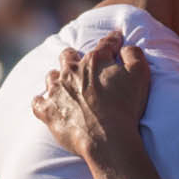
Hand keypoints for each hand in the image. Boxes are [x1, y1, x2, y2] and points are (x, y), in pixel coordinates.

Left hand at [31, 30, 151, 158]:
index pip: (105, 45)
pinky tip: (45, 103)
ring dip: (57, 78)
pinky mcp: (48, 111)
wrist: (107, 139)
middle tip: (79, 62)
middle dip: (74, 56)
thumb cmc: (125, 107)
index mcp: (95, 61)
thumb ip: (134, 54)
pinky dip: (41, 101)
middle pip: (68, 56)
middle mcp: (72, 71)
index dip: (113, 41)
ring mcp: (57, 91)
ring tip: (63, 85)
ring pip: (51, 77)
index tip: (116, 40)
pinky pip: (38, 102)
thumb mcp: (139, 75)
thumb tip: (126, 48)